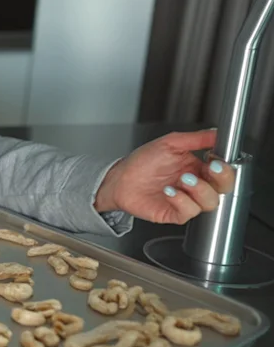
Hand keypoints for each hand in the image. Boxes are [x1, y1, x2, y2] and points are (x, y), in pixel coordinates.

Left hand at [94, 129, 236, 224]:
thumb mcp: (170, 143)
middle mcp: (196, 186)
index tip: (217, 160)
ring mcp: (186, 201)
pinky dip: (182, 201)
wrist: (119, 179)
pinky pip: (189, 212)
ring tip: (182, 179)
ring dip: (200, 190)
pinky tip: (169, 191)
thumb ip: (196, 139)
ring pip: (210, 202)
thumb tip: (217, 132)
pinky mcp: (174, 213)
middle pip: (224, 188)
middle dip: (221, 179)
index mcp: (198, 169)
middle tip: (210, 169)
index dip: (226, 168)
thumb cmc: (142, 162)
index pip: (224, 171)